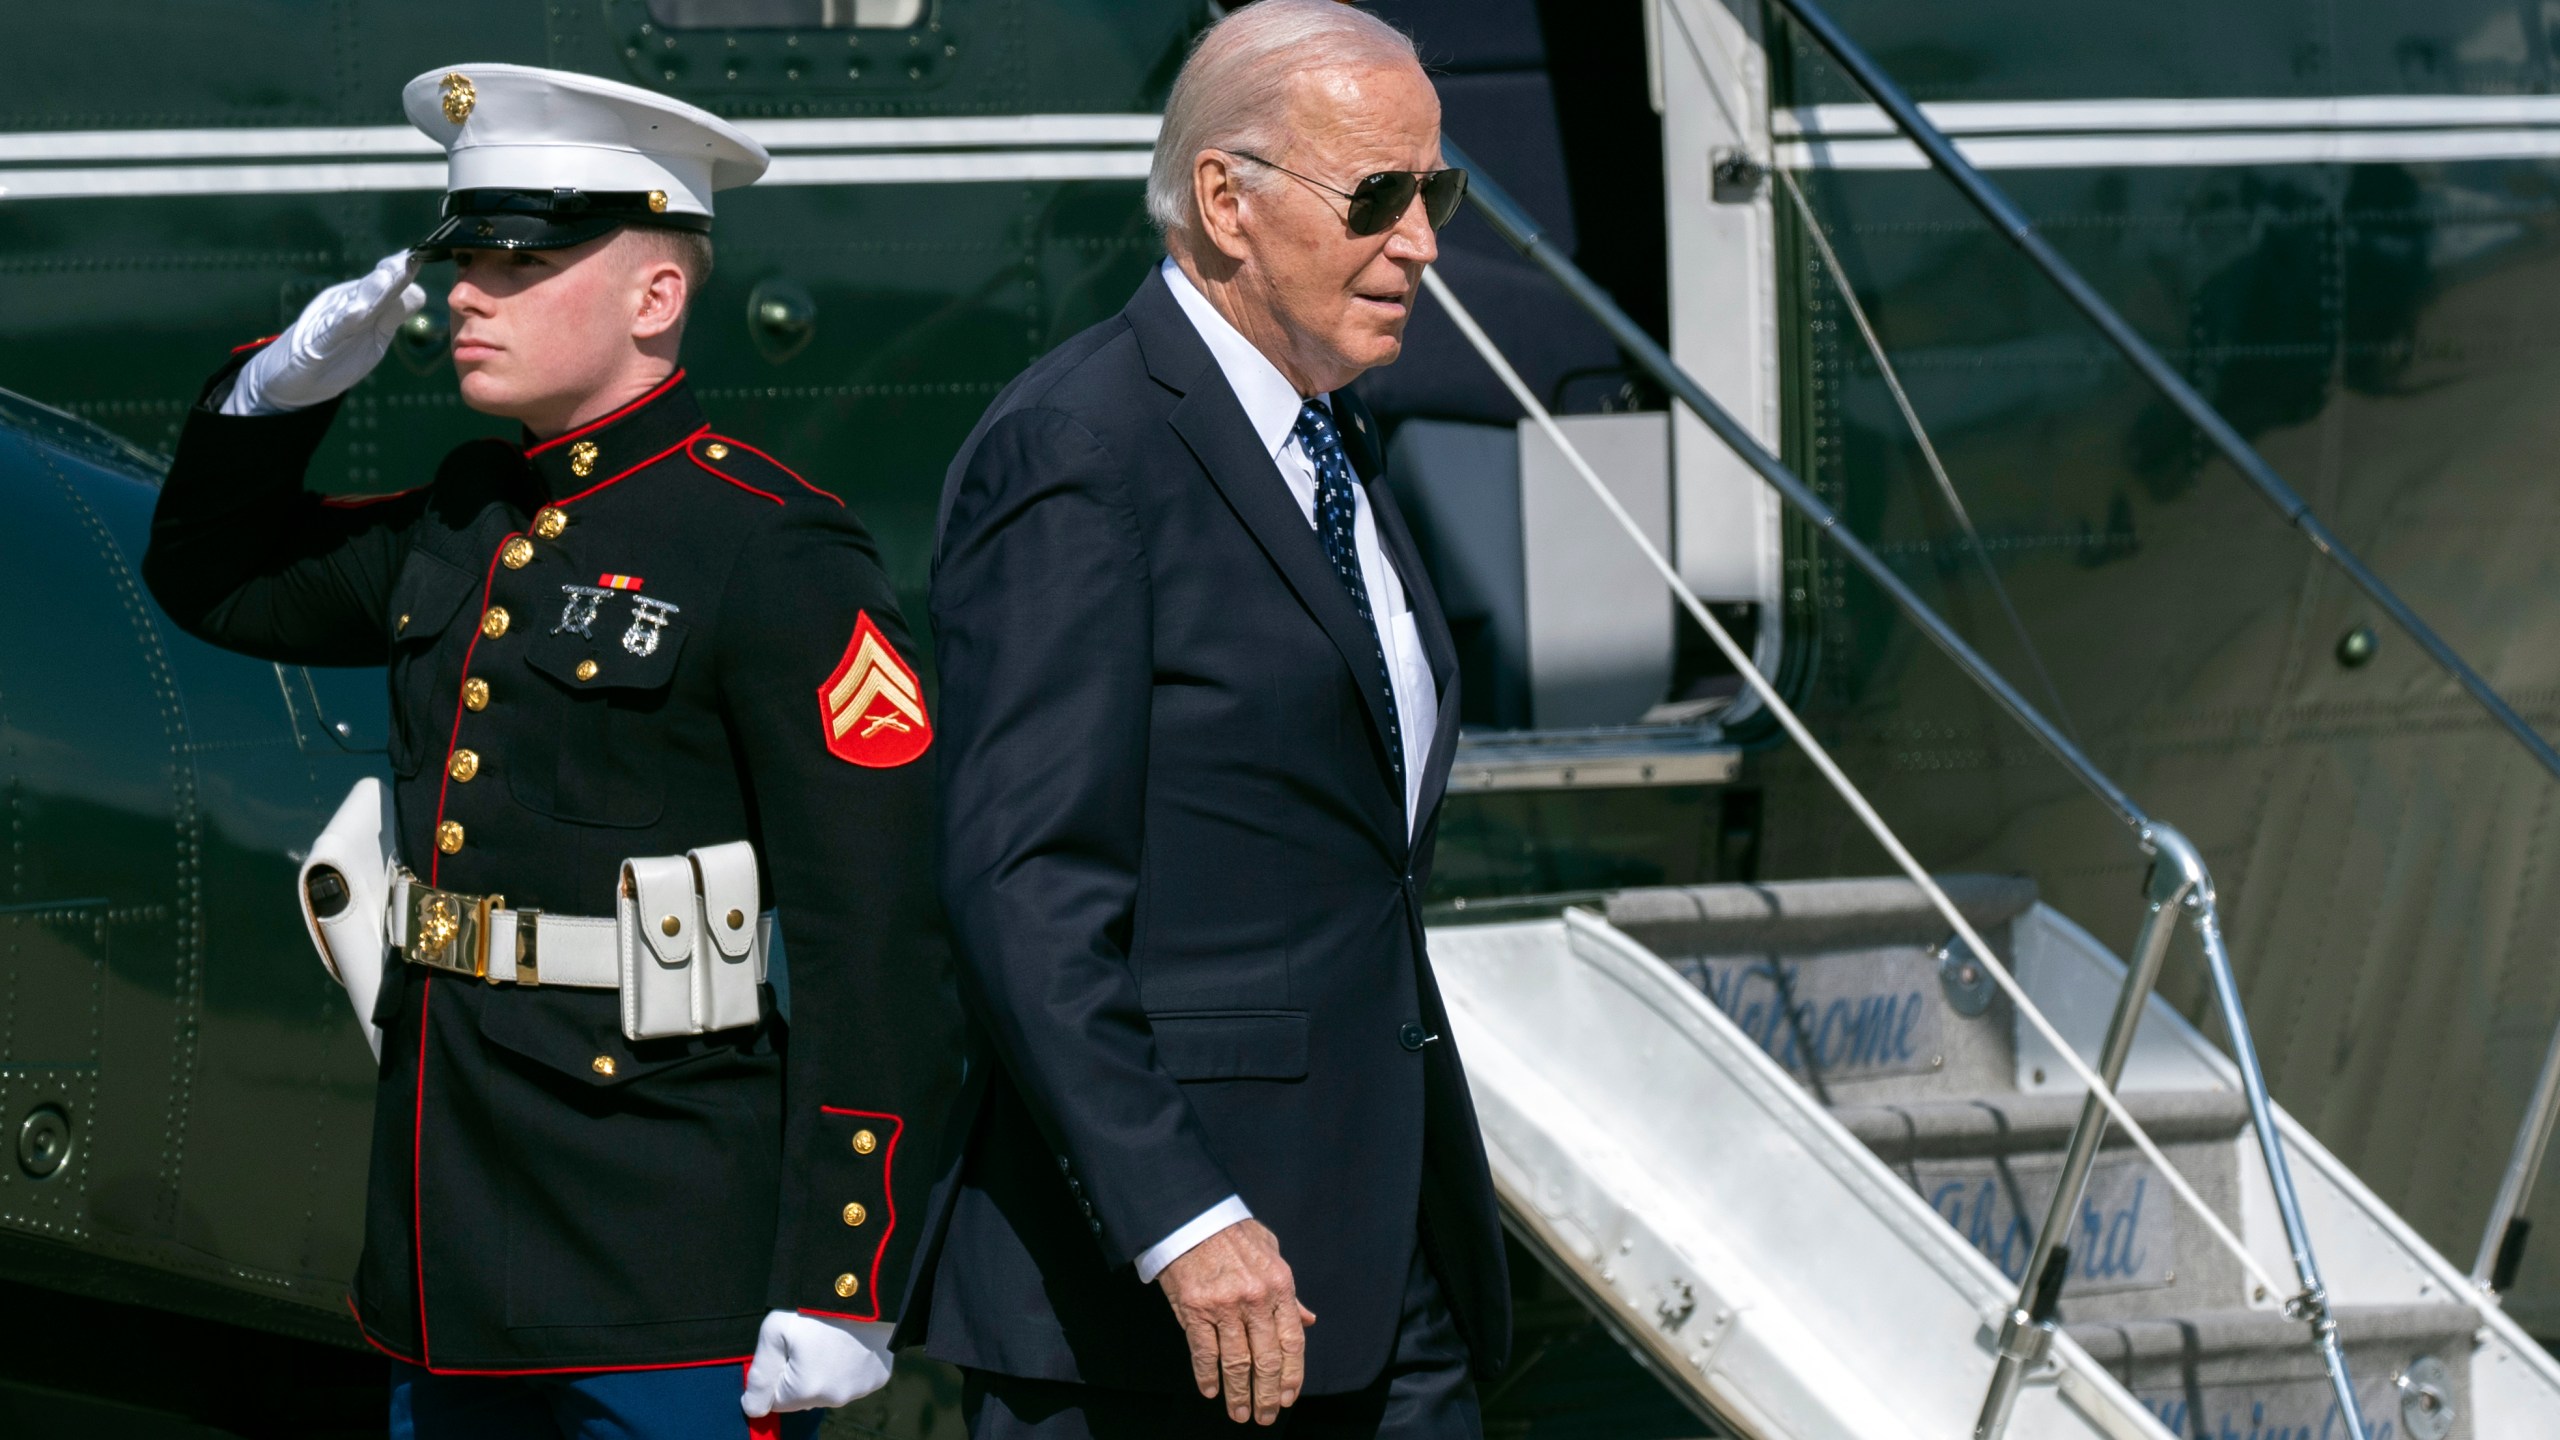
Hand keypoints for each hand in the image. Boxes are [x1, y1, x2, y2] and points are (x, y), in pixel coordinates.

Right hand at [223, 250, 425, 415]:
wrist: (289, 378)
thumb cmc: (335, 354)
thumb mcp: (371, 335)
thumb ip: (391, 314)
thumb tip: (418, 292)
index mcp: (362, 304)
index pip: (389, 286)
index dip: (406, 274)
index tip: (426, 255)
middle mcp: (345, 306)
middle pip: (373, 288)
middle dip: (393, 274)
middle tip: (410, 258)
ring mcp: (328, 324)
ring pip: (355, 304)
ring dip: (372, 290)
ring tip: (388, 276)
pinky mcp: (315, 346)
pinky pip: (332, 331)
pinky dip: (344, 321)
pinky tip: (357, 311)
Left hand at [740, 1310, 894, 1415]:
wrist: (863, 1282)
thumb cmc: (813, 1304)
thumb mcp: (774, 1331)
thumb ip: (760, 1375)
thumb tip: (753, 1408)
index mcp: (806, 1389)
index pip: (777, 1401)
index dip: (778, 1373)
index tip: (787, 1347)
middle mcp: (835, 1397)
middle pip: (805, 1396)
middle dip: (801, 1374)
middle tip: (809, 1339)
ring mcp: (860, 1388)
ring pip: (830, 1389)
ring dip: (826, 1371)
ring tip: (831, 1337)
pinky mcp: (879, 1377)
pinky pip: (855, 1379)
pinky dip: (851, 1365)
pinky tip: (851, 1341)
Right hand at [1157, 1218, 1315, 1424]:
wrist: (1192, 1217)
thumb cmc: (1233, 1233)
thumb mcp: (1272, 1254)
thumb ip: (1289, 1293)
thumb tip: (1308, 1320)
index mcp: (1280, 1285)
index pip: (1292, 1341)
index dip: (1292, 1375)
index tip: (1289, 1398)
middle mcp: (1256, 1299)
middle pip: (1267, 1360)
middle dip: (1267, 1395)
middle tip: (1265, 1416)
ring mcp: (1225, 1306)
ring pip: (1237, 1363)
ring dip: (1239, 1394)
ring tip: (1239, 1414)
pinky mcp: (1195, 1310)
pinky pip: (1204, 1353)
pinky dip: (1208, 1377)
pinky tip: (1211, 1391)